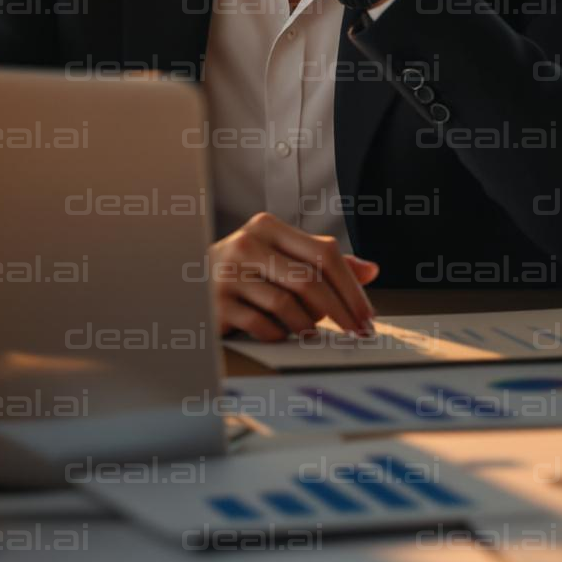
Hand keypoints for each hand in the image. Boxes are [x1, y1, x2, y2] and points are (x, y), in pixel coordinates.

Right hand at [209, 211, 380, 341]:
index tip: (366, 314)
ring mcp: (228, 273)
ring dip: (307, 325)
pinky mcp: (216, 303)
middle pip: (309, 279)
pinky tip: (282, 335)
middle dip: (340, 311)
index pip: (324, 252)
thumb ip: (324, 263)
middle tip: (357, 332)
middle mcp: (246, 244)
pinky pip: (262, 325)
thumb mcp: (283, 258)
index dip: (351, 286)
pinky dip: (279, 334)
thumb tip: (371, 270)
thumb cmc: (246, 272)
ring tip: (313, 333)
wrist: (190, 284)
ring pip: (286, 304)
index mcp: (268, 227)